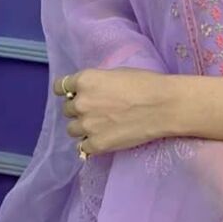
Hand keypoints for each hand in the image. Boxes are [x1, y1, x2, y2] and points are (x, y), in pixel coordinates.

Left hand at [53, 68, 171, 156]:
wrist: (162, 106)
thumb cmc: (145, 84)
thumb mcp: (116, 73)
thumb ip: (97, 83)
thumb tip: (90, 91)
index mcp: (85, 80)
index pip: (60, 87)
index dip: (69, 91)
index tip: (76, 94)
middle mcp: (80, 103)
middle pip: (67, 109)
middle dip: (79, 109)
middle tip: (97, 110)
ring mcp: (87, 126)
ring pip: (71, 129)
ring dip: (83, 127)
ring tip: (100, 126)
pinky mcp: (96, 145)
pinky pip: (82, 148)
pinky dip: (90, 144)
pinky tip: (103, 138)